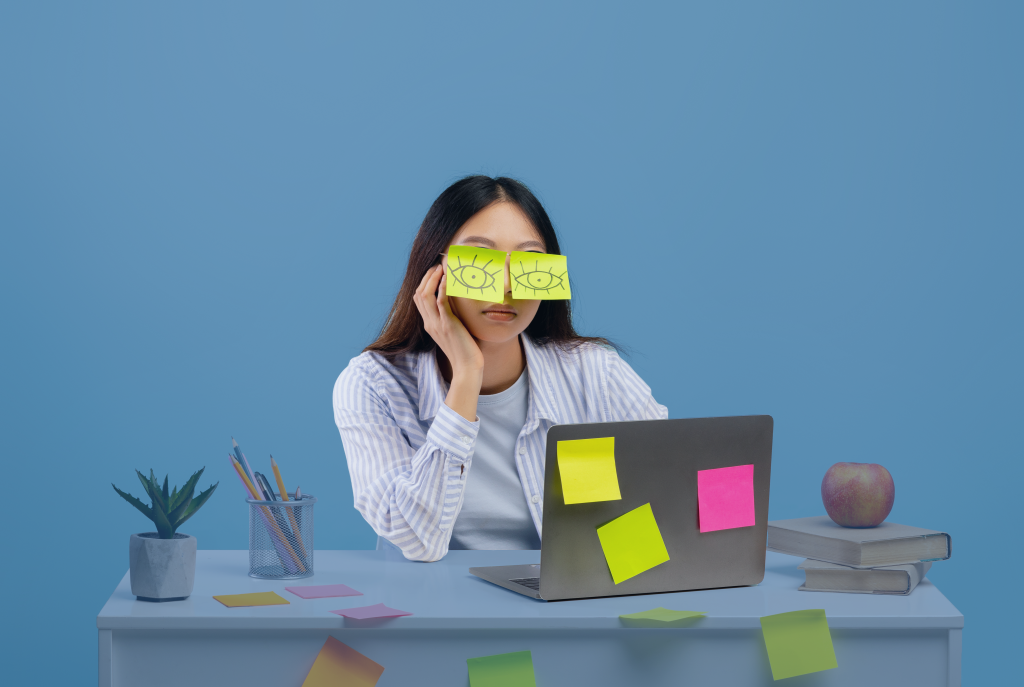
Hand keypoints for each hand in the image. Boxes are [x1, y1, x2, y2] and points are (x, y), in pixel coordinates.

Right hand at [413, 265, 483, 420]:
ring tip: (441, 268)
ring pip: (426, 296)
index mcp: (429, 324)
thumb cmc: (464, 350)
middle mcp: (430, 323)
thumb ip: (450, 316)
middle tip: (437, 265)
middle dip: (426, 277)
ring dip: (432, 279)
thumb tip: (455, 301)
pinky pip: (440, 303)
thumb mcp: (453, 330)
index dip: (424, 283)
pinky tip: (447, 278)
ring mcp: (437, 324)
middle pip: (419, 294)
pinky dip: (442, 288)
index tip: (434, 272)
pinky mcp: (448, 325)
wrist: (467, 367)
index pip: (419, 299)